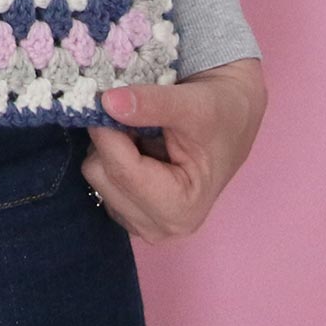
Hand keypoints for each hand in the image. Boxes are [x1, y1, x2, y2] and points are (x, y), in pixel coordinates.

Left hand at [82, 57, 266, 240]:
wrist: (231, 119)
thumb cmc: (220, 115)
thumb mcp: (193, 104)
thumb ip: (152, 103)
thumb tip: (107, 102)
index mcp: (180, 209)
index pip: (121, 169)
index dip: (108, 128)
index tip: (113, 98)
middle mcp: (159, 227)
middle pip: (100, 175)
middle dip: (110, 139)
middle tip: (136, 117)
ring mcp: (141, 221)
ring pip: (94, 174)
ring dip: (109, 145)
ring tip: (142, 132)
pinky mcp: (129, 211)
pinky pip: (98, 176)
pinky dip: (110, 154)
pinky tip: (138, 145)